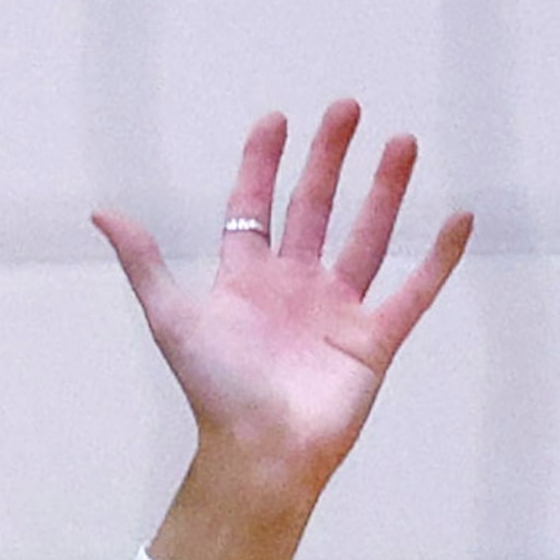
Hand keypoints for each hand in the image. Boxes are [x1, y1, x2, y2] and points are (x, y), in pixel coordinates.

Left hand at [93, 101, 471, 512]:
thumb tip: (101, 211)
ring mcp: (337, 309)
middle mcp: (292, 287)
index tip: (275, 119)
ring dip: (385, 190)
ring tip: (402, 141)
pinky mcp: (376, 337)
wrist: (260, 451)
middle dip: (328, 159)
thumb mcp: (172, 316)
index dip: (262, 165)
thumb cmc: (213, 390)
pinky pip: (415, 289)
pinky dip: (439, 256)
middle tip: (346, 107)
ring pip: (367, 235)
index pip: (253, 207)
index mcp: (244, 280)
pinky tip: (458, 216)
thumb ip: (144, 261)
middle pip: (313, 209)